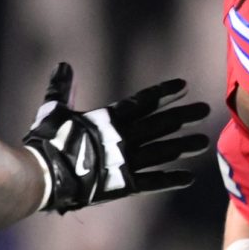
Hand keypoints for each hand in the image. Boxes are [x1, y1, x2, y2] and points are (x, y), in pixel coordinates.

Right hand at [22, 62, 210, 212]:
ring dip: (184, 145)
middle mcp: (123, 138)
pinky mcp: (125, 184)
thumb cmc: (46, 142)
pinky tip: (189, 177)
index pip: (143, 101)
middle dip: (183, 116)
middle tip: (205, 110)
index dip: (165, 92)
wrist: (44, 176)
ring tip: (204, 142)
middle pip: (161, 124)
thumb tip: (63, 65)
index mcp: (108, 119)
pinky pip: (154, 181)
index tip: (184, 85)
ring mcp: (126, 161)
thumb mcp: (53, 110)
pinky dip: (171, 179)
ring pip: (163, 151)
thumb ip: (62, 88)